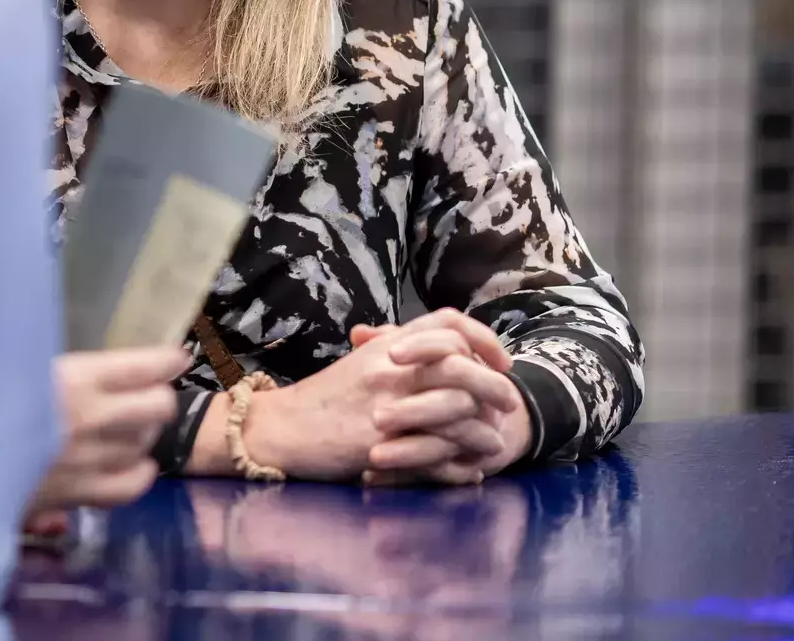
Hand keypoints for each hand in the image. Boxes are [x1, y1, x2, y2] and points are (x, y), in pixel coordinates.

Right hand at [25, 346, 186, 516]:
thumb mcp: (21, 367)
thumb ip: (68, 371)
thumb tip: (108, 371)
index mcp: (75, 378)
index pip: (143, 366)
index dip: (166, 361)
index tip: (175, 358)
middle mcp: (92, 418)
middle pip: (158, 407)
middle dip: (156, 398)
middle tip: (143, 396)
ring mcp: (89, 460)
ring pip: (145, 444)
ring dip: (142, 433)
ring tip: (129, 428)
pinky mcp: (79, 494)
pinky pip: (130, 486)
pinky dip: (139, 473)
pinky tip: (136, 466)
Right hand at [200, 310, 503, 482]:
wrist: (283, 427)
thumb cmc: (323, 397)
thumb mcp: (360, 363)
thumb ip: (395, 350)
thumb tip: (440, 349)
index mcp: (388, 346)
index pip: (448, 324)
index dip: (482, 338)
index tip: (500, 361)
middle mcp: (391, 368)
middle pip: (461, 364)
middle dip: (494, 385)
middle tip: (510, 402)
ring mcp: (388, 404)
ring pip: (456, 409)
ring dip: (483, 428)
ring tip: (496, 441)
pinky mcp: (382, 441)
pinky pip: (436, 452)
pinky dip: (460, 463)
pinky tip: (472, 469)